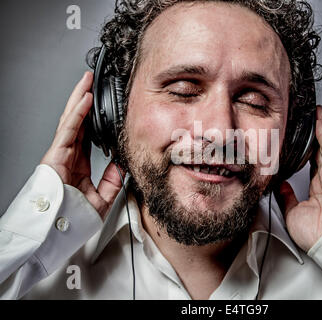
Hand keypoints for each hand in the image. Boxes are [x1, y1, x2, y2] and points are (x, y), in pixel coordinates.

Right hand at [40, 72, 122, 219]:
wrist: (54, 234)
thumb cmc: (71, 220)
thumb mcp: (102, 199)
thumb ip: (113, 182)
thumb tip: (123, 166)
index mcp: (77, 164)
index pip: (86, 134)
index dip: (93, 118)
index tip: (102, 106)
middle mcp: (68, 156)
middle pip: (77, 122)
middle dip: (84, 100)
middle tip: (92, 83)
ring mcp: (60, 154)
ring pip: (71, 120)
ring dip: (79, 99)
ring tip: (87, 81)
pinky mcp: (55, 155)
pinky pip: (68, 130)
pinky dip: (77, 113)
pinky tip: (84, 99)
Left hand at [278, 106, 321, 251]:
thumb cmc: (318, 235)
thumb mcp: (293, 213)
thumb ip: (286, 197)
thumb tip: (280, 185)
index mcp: (319, 189)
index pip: (311, 164)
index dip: (304, 151)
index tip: (295, 141)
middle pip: (319, 150)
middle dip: (311, 134)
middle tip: (303, 119)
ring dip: (318, 127)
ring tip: (312, 111)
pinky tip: (318, 117)